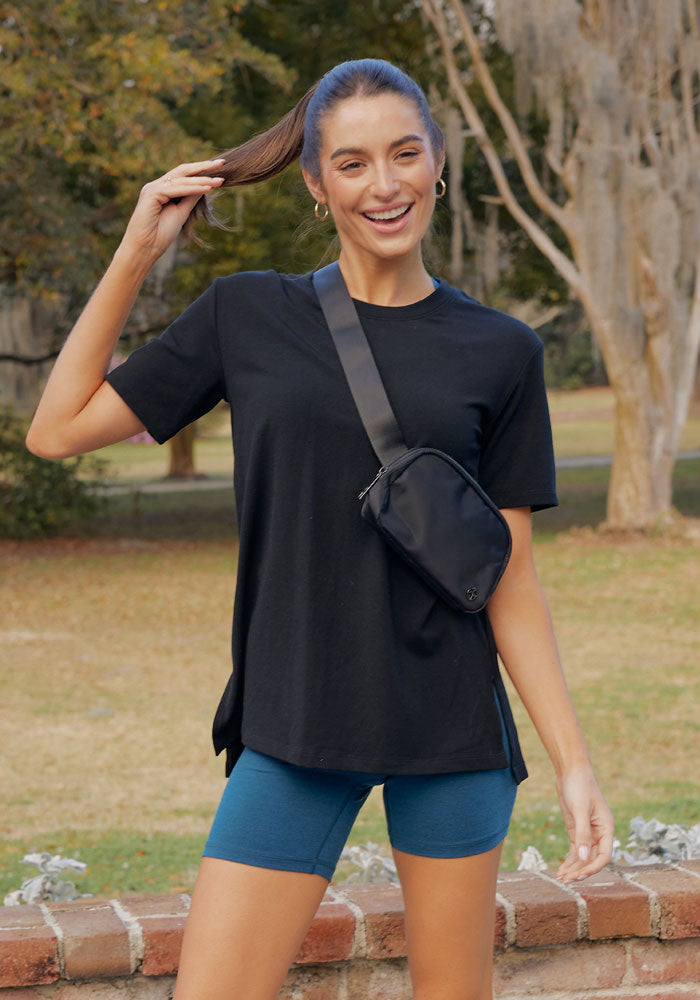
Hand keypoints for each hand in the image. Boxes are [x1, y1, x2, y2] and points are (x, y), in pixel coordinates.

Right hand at [119, 159, 225, 262]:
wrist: (145, 248)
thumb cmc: (160, 234)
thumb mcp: (181, 213)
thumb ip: (190, 198)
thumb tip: (205, 185)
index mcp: (162, 189)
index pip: (184, 175)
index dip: (201, 171)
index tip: (219, 169)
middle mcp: (157, 185)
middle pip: (183, 171)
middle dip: (203, 167)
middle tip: (221, 163)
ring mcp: (153, 188)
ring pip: (181, 180)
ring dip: (201, 180)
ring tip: (219, 181)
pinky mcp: (151, 194)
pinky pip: (176, 189)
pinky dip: (192, 188)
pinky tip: (207, 188)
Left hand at [554, 765, 613, 882]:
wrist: (571, 771)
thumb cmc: (579, 787)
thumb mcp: (580, 810)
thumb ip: (582, 834)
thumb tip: (583, 858)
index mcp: (607, 828)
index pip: (604, 855)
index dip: (593, 867)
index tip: (580, 874)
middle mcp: (599, 834)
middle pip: (592, 859)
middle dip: (580, 871)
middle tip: (567, 880)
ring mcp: (587, 833)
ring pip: (583, 857)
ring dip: (573, 868)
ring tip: (561, 879)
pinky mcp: (576, 831)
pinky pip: (575, 851)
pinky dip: (569, 861)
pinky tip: (561, 871)